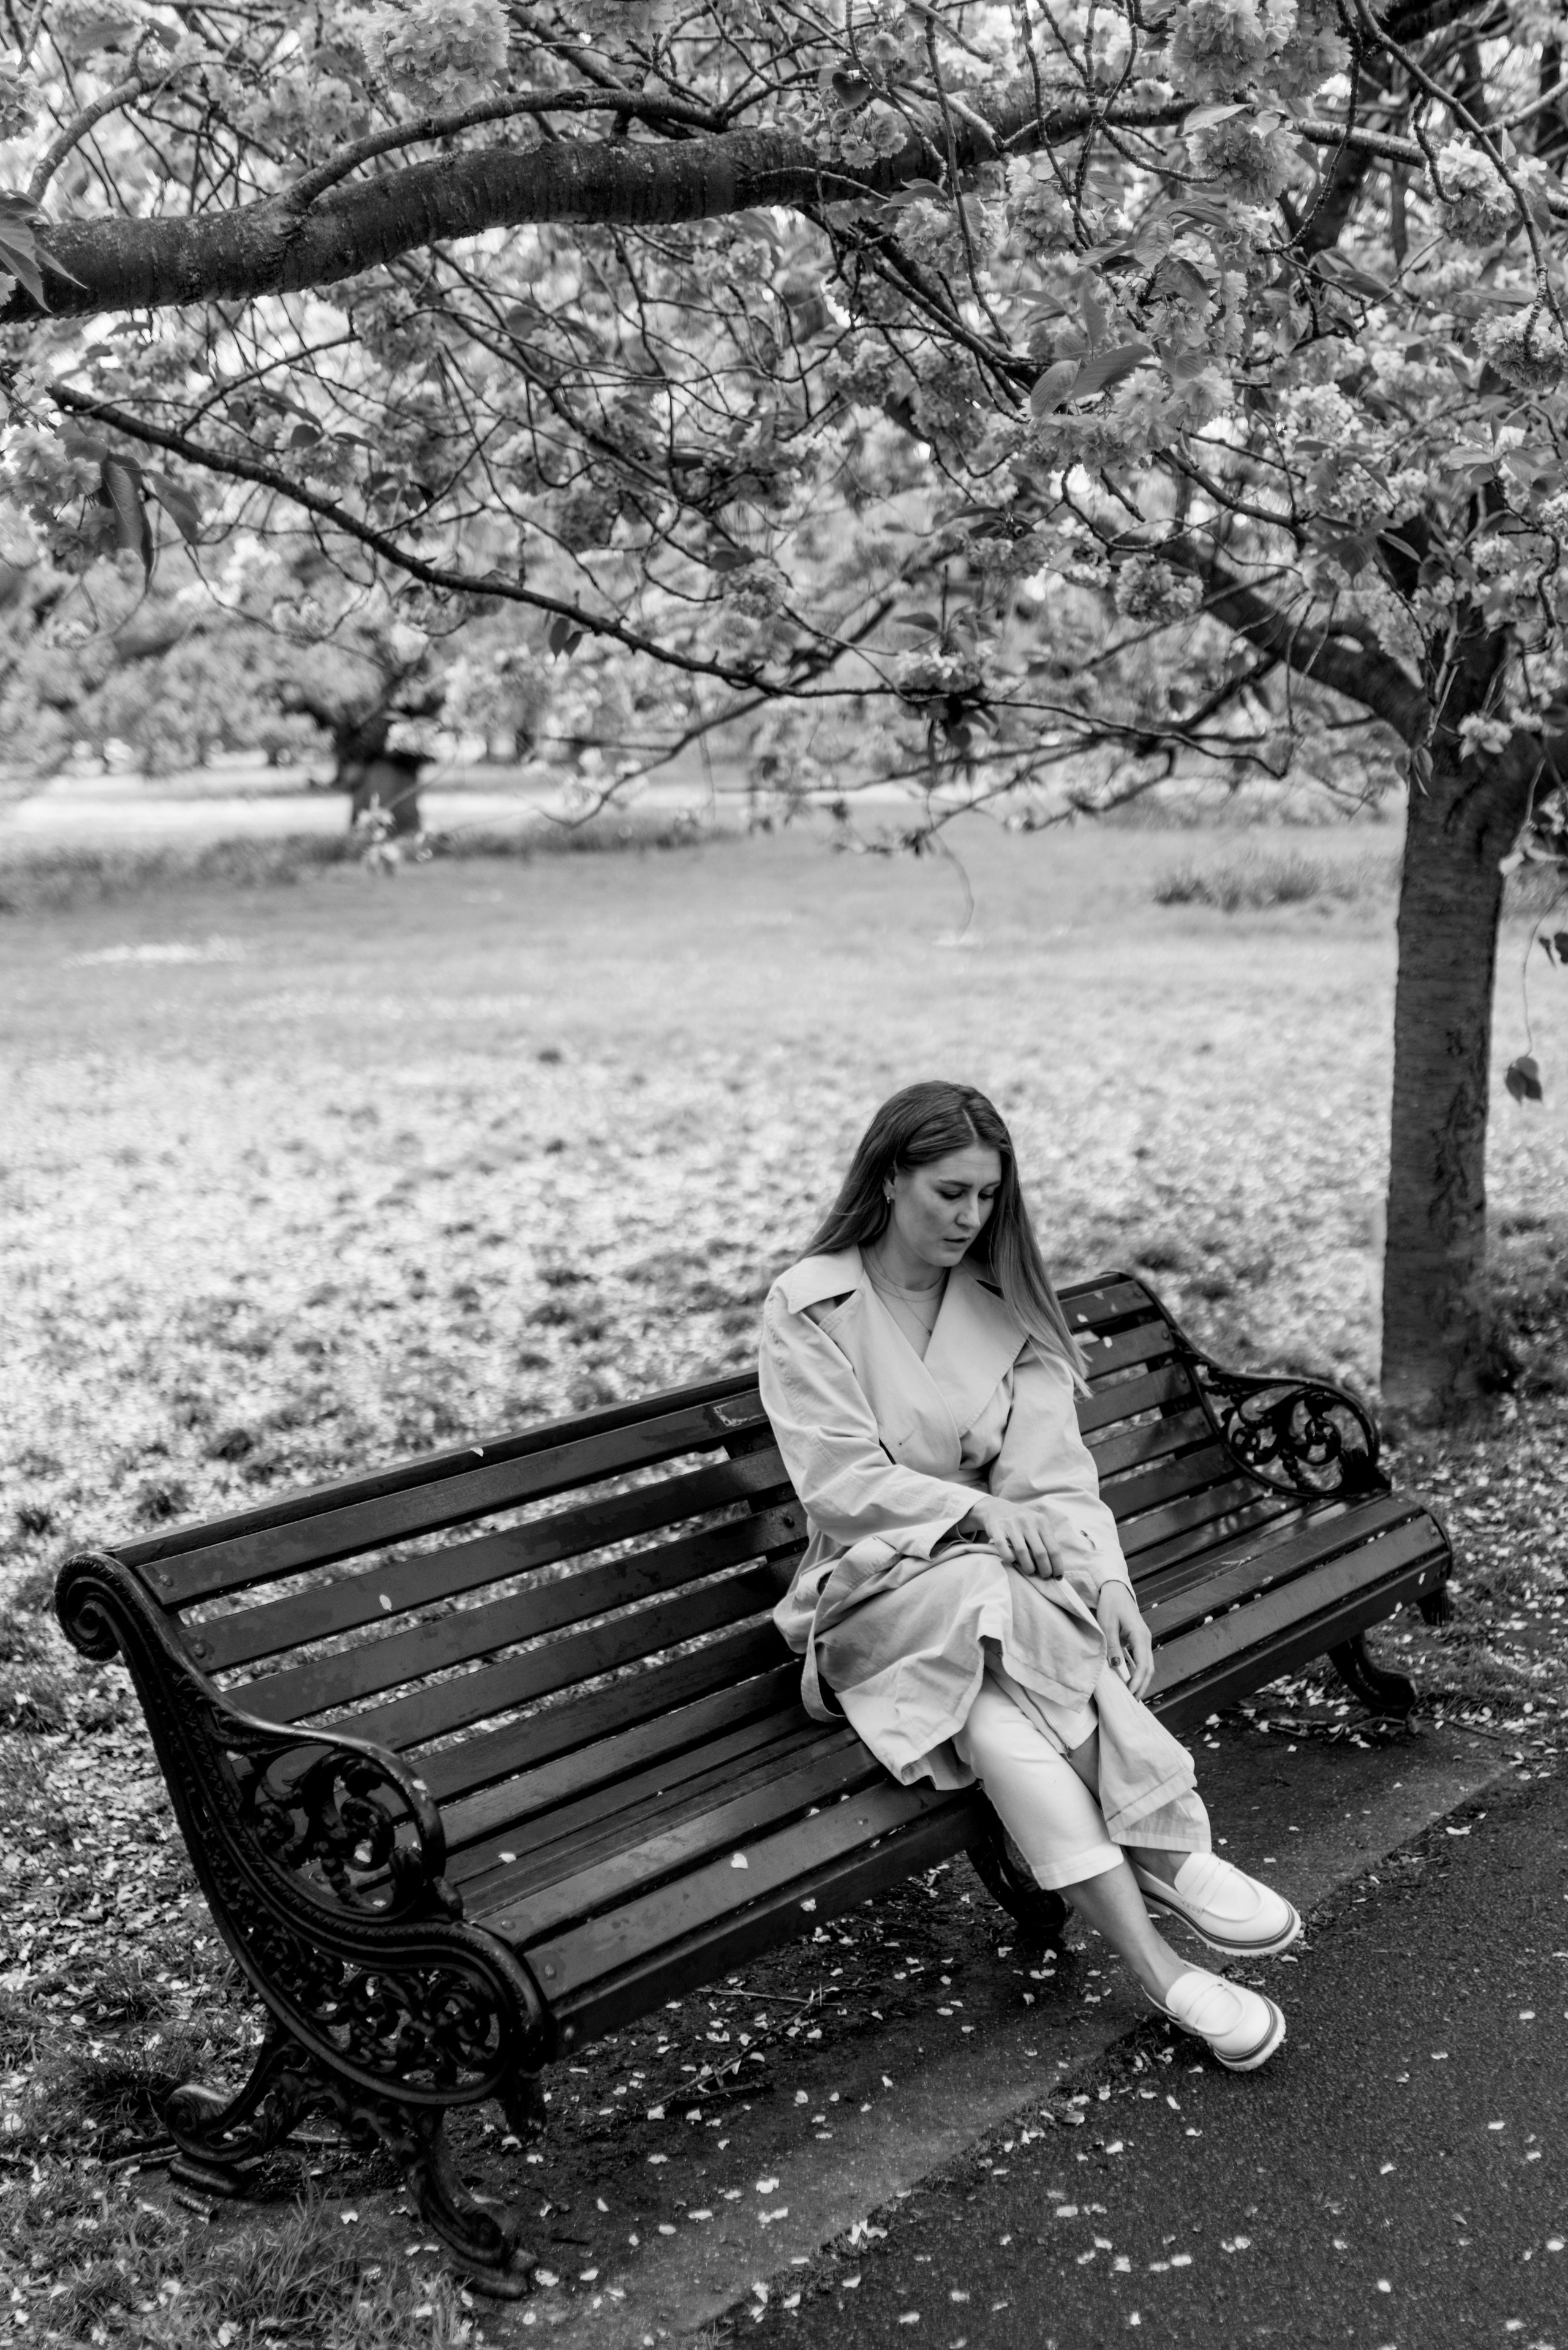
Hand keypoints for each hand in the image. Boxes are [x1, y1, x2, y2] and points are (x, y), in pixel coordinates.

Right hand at [958, 1494, 1060, 1578]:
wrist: (997, 1508)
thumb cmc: (1022, 1522)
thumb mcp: (1036, 1525)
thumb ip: (1045, 1540)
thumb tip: (1054, 1566)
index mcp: (1041, 1521)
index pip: (1053, 1548)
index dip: (1057, 1565)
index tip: (1058, 1577)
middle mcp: (1027, 1521)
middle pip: (1040, 1552)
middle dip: (1044, 1569)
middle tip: (1044, 1577)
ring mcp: (1011, 1524)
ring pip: (1022, 1552)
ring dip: (1028, 1567)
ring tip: (1030, 1572)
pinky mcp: (996, 1528)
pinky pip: (1004, 1549)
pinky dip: (1010, 1559)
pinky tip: (1014, 1563)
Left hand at [1097, 1581, 1153, 1698]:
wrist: (1115, 1590)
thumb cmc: (1110, 1604)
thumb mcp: (1107, 1624)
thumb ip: (1112, 1645)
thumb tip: (1116, 1666)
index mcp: (1139, 1635)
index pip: (1143, 1664)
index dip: (1137, 1681)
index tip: (1130, 1694)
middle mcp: (1145, 1639)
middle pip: (1148, 1668)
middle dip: (1142, 1686)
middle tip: (1132, 1702)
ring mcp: (1143, 1640)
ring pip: (1147, 1665)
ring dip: (1140, 1681)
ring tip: (1131, 1696)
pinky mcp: (1138, 1640)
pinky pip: (1141, 1660)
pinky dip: (1137, 1672)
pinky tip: (1130, 1682)